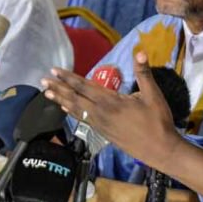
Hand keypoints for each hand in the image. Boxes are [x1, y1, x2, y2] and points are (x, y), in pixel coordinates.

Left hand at [42, 52, 182, 171]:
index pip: (84, 86)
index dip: (68, 78)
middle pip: (75, 98)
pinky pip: (83, 120)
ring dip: (61, 100)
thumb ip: (144, 73)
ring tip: (47, 93)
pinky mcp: (103, 133)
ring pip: (76, 110)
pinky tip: (66, 109)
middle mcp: (101, 113)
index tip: (54, 70)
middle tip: (43, 80)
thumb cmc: (157, 121)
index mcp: (111, 101)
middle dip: (59, 88)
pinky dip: (72, 112)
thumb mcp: (153, 95)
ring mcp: (101, 124)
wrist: (159, 150)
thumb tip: (139, 51)